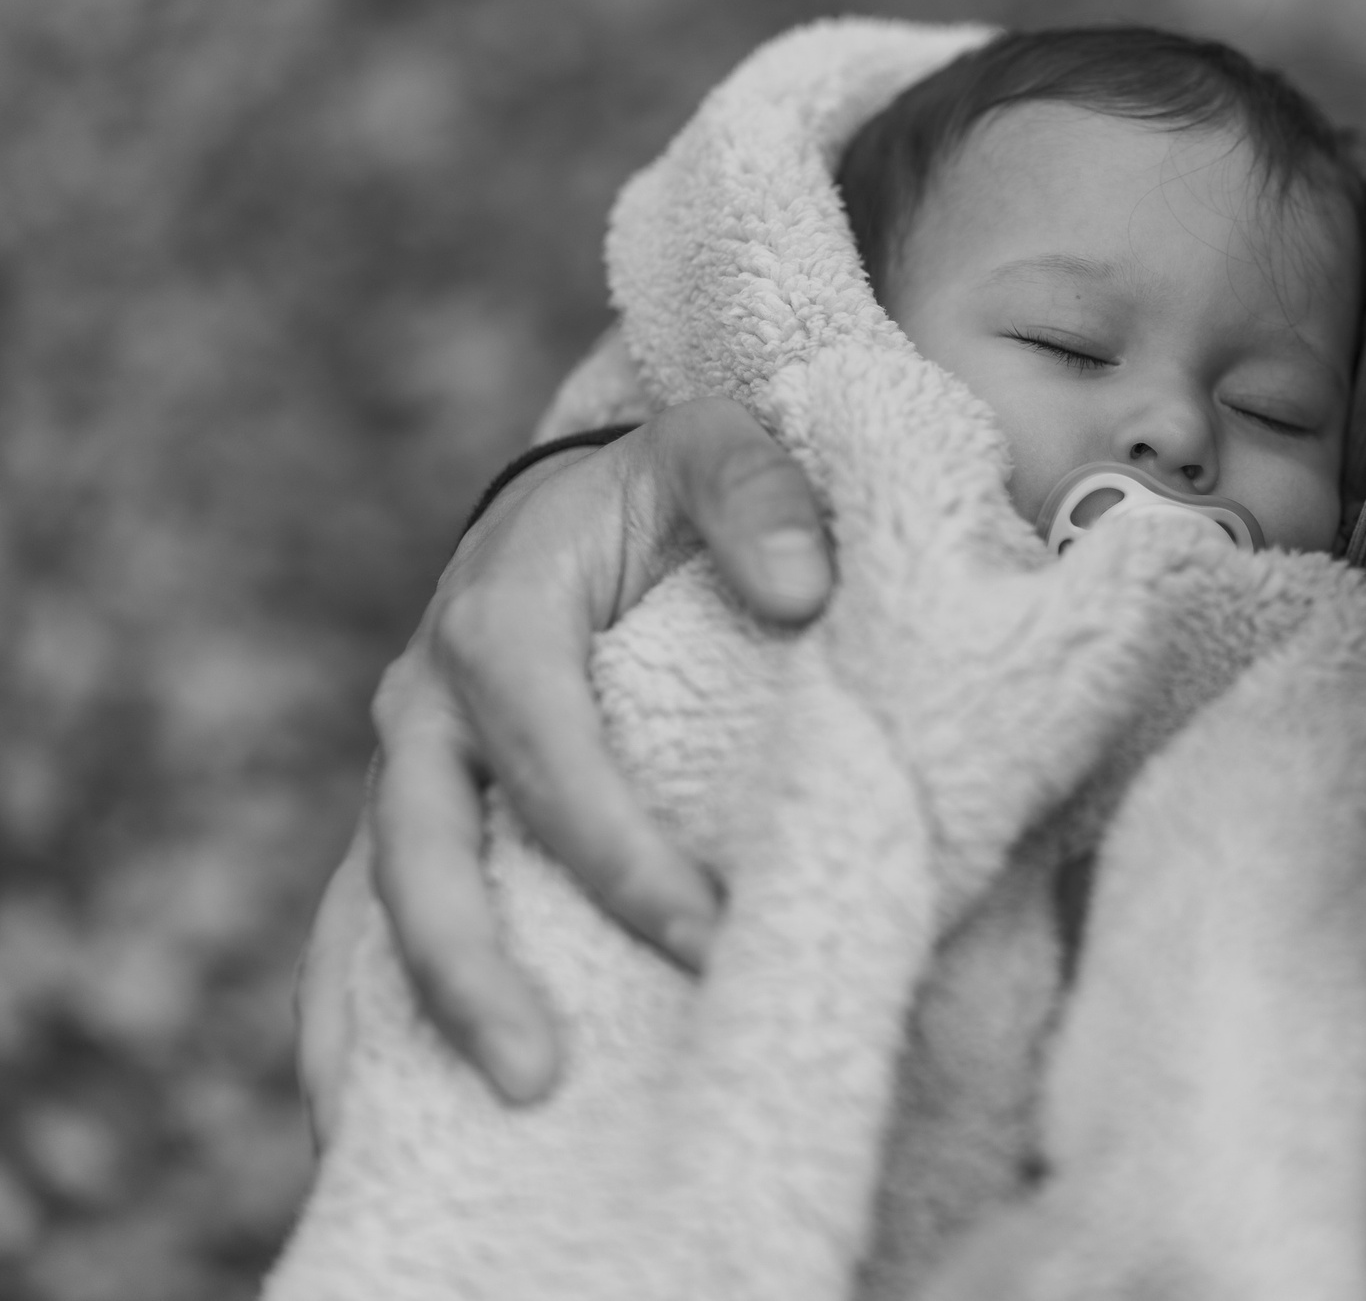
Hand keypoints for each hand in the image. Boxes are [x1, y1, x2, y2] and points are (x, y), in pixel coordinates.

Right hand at [310, 398, 832, 1114]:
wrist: (583, 490)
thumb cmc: (665, 481)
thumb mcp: (717, 443)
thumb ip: (761, 495)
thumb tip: (802, 593)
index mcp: (499, 622)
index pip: (552, 760)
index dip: (620, 855)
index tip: (706, 933)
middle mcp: (429, 703)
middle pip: (427, 852)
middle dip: (474, 970)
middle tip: (541, 1077)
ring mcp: (413, 766)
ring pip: (376, 904)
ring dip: (409, 1016)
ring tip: (469, 1122)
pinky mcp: (422, 810)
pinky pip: (369, 919)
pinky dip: (364, 1013)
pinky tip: (378, 1115)